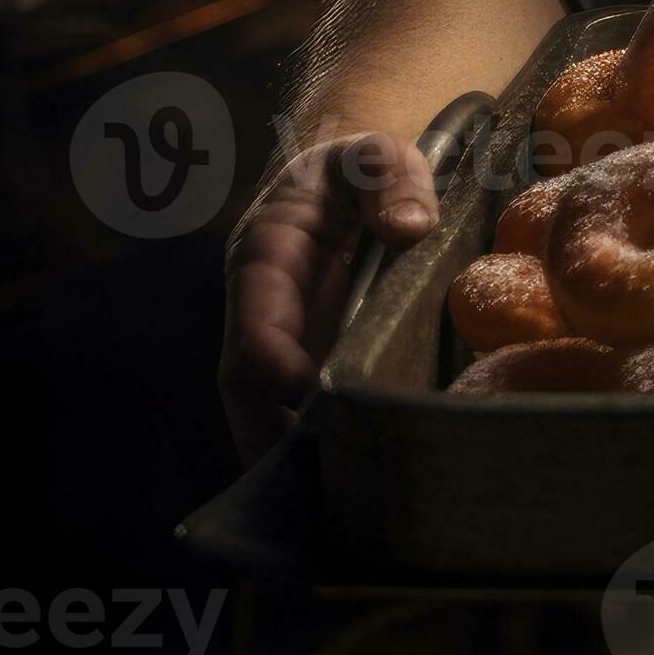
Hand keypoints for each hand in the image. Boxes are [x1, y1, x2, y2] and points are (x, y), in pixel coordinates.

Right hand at [218, 133, 439, 463]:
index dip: (276, 364)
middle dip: (269, 435)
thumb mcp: (377, 155)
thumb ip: (388, 178)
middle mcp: (263, 308)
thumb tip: (407, 227)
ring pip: (265, 407)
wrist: (350, 178)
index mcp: (265, 258)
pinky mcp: (308, 355)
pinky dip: (315, 443)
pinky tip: (352, 480)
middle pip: (246, 385)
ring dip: (290, 453)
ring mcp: (284, 337)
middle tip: (314, 483)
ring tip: (335, 500)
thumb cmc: (360, 168)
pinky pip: (298, 406)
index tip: (313, 395)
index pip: (255, 322)